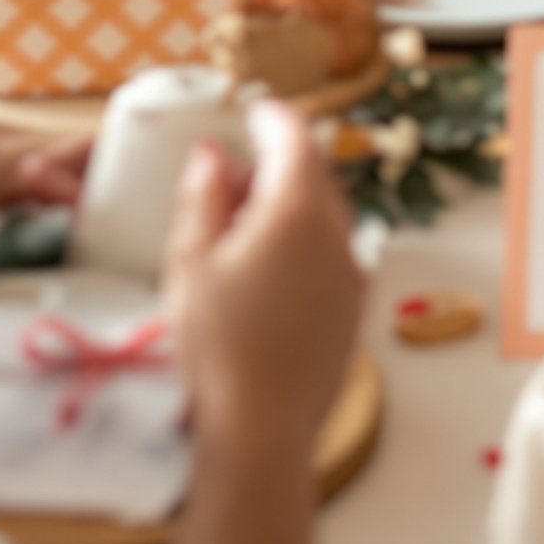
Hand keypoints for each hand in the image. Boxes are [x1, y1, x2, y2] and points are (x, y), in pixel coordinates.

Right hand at [166, 101, 361, 455]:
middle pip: (313, 175)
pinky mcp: (353, 309)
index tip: (251, 110)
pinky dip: (303, 243)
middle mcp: (337, 234)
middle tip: (232, 177)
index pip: (294, 138)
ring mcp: (352, 273)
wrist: (261, 433)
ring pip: (325, 215)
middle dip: (276, 163)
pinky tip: (266, 272)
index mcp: (297, 212)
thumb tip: (211, 152)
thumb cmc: (217, 348)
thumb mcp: (189, 263)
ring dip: (289, 205)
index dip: (271, 117)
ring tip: (240, 230)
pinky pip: (332, 253)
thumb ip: (202, 196)